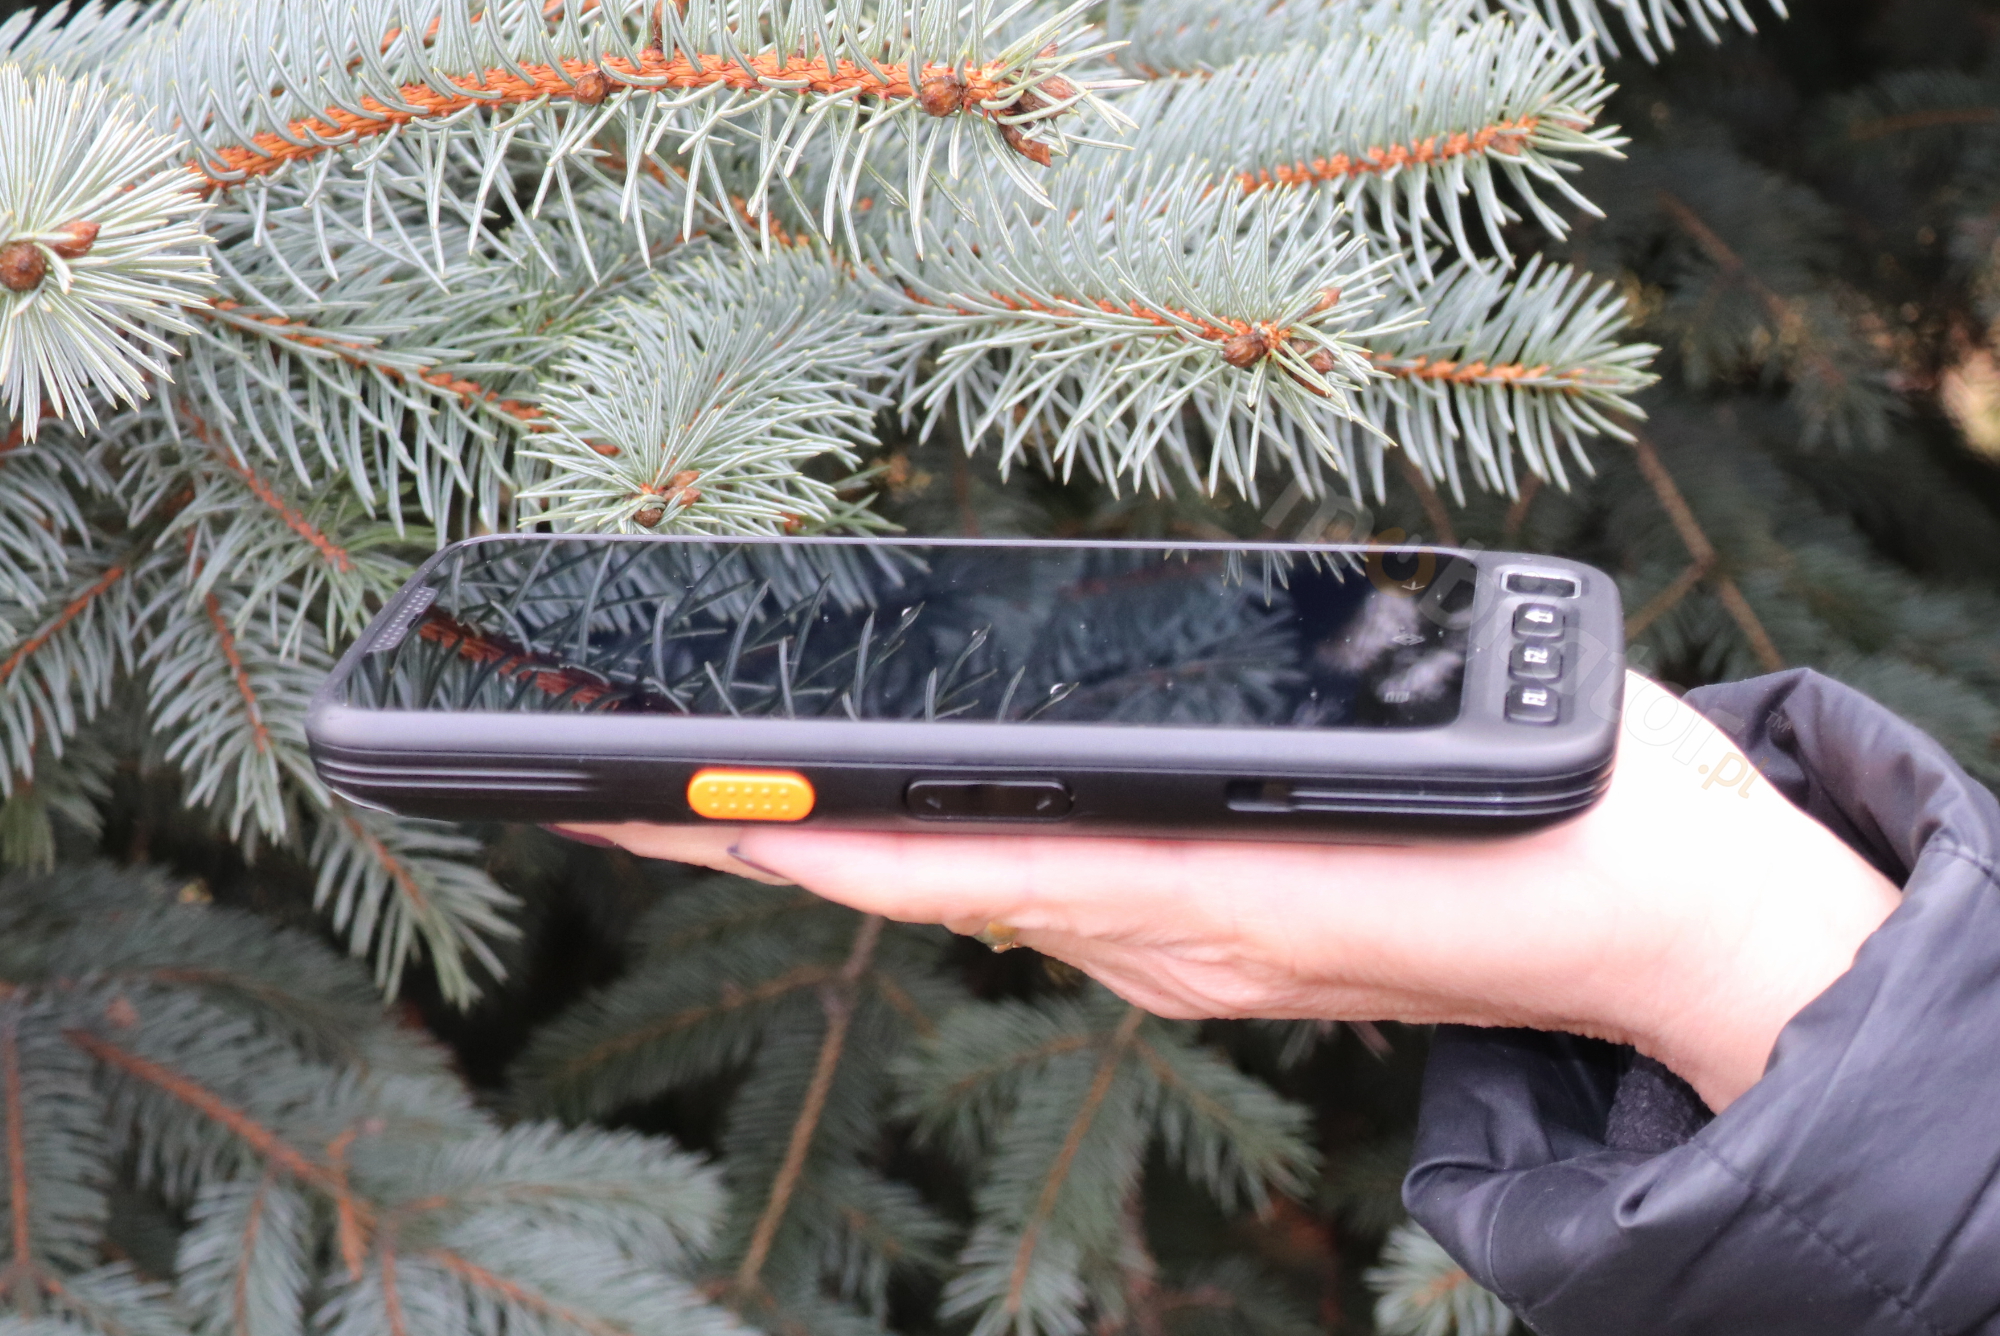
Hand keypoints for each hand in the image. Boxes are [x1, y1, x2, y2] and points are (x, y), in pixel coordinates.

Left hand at [560, 673, 1898, 1110]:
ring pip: (970, 885)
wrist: (1665, 908)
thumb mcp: (1389, 770)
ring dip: (846, 833)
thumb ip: (1221, 787)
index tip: (638, 801)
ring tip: (719, 779)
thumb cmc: (1552, 813)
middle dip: (764, 830)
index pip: (929, 863)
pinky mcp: (1211, 929)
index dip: (778, 829)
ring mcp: (1176, 947)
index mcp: (1181, 896)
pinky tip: (909, 801)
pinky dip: (953, 842)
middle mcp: (1153, 938)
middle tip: (608, 779)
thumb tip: (1074, 778)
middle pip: (918, 880)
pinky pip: (1044, 884)